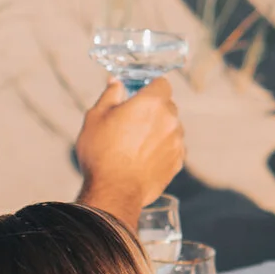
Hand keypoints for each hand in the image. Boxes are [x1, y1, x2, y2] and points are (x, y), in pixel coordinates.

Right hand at [76, 76, 187, 223]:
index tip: (139, 95)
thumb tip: (116, 82)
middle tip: (131, 123)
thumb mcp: (96, 117)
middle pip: (167, 106)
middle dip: (153, 110)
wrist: (114, 191)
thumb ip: (110, 94)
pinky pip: (172, 148)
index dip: (150, 87)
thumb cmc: (101, 152)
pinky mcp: (178, 161)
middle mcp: (170, 119)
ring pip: (171, 128)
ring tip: (136, 145)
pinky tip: (143, 158)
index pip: (162, 83)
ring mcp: (176, 141)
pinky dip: (162, 149)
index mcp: (151, 102)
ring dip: (159, 130)